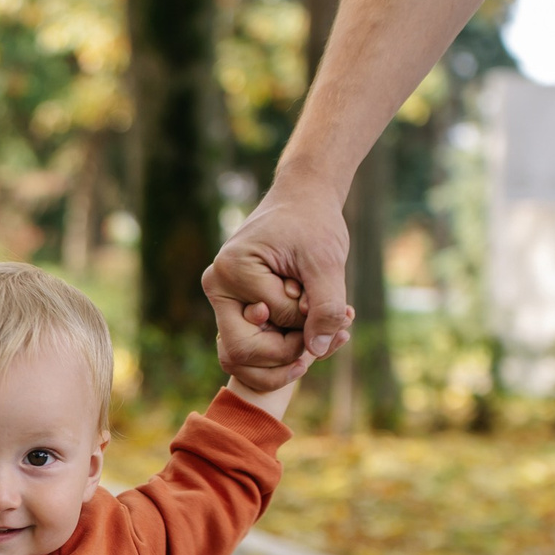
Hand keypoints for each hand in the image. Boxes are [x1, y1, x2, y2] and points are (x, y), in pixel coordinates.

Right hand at [201, 175, 355, 388]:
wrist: (303, 199)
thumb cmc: (314, 222)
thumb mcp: (327, 262)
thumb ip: (326, 307)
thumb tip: (316, 351)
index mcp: (231, 270)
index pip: (272, 321)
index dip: (308, 321)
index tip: (336, 304)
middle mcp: (218, 286)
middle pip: (243, 351)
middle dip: (289, 351)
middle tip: (328, 333)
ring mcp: (223, 298)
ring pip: (246, 355)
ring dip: (288, 353)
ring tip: (324, 327)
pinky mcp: (236, 305)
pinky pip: (253, 343)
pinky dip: (285, 344)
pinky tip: (314, 325)